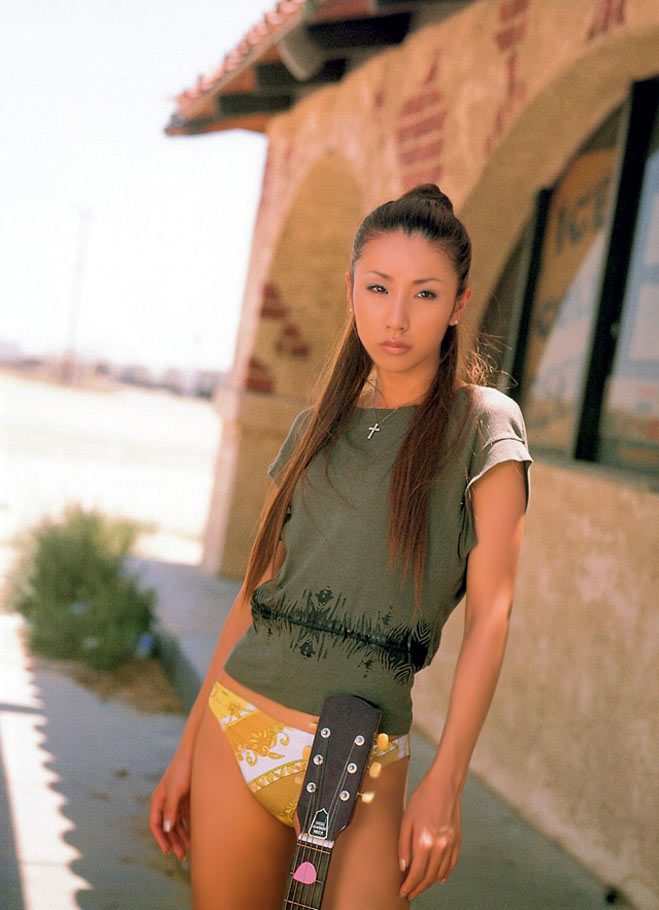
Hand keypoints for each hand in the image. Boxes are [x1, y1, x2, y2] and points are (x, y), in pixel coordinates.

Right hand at [149, 750, 192, 860]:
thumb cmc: (183, 768)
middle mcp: (166, 802)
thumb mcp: (176, 789)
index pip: (155, 824)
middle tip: (182, 856)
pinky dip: (191, 827)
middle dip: (173, 842)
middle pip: (167, 827)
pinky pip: (187, 817)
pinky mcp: (188, 799)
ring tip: (191, 850)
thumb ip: (171, 809)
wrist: (196, 751)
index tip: (168, 851)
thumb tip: (167, 829)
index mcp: (158, 800)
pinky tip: (197, 837)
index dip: (160, 838)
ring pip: (178, 824)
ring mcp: (177, 801)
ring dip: (183, 837)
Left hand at [397, 773, 461, 900]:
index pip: (416, 873)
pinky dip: (446, 873)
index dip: (409, 886)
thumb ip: (403, 845)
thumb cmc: (422, 798)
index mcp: (424, 841)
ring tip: (421, 887)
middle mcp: (439, 846)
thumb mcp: (406, 820)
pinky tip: (440, 878)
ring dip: (430, 883)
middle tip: (410, 893)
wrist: (444, 786)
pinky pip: (452, 863)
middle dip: (418, 888)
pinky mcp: (458, 840)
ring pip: (441, 873)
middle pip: (429, 876)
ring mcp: (450, 844)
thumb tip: (403, 867)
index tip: (403, 892)